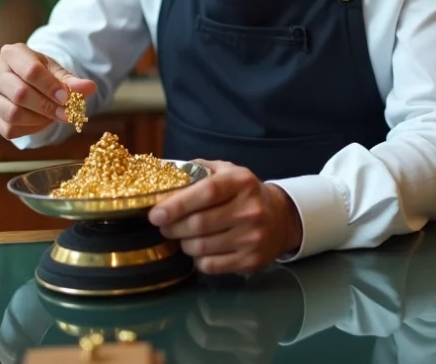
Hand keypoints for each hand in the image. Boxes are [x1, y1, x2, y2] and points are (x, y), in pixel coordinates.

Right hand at [0, 43, 96, 139]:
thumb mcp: (57, 72)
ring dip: (39, 119)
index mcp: (11, 53)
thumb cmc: (41, 74)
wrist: (24, 81)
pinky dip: (29, 129)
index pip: (31, 71)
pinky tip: (39, 121)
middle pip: (20, 94)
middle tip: (67, 114)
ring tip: (53, 116)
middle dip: (48, 107)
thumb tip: (89, 88)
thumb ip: (72, 81)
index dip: (51, 87)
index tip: (68, 99)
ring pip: (13, 114)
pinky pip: (8, 129)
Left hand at [149, 161, 303, 274]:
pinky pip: (210, 265)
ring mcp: (253, 237)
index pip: (206, 193)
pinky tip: (199, 249)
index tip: (156, 214)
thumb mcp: (227, 171)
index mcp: (242, 182)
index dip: (177, 205)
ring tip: (182, 236)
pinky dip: (197, 259)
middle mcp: (251, 210)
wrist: (280, 218)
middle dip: (173, 228)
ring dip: (183, 244)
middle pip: (200, 224)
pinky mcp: (251, 260)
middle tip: (164, 227)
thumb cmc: (244, 193)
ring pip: (201, 247)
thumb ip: (198, 171)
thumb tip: (165, 177)